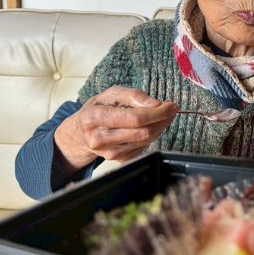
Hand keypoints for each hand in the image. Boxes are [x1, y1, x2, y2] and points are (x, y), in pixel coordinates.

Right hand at [55, 86, 177, 170]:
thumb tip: (155, 104)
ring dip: (160, 127)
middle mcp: (100, 138)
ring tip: (163, 116)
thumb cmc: (99, 108)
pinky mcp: (117, 160)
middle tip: (171, 110)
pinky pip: (143, 148)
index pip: (134, 118)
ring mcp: (108, 152)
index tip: (171, 105)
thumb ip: (134, 95)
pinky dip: (152, 136)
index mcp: (95, 117)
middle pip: (142, 132)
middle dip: (162, 120)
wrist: (82, 131)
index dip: (157, 113)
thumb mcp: (111, 94)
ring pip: (145, 141)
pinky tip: (150, 127)